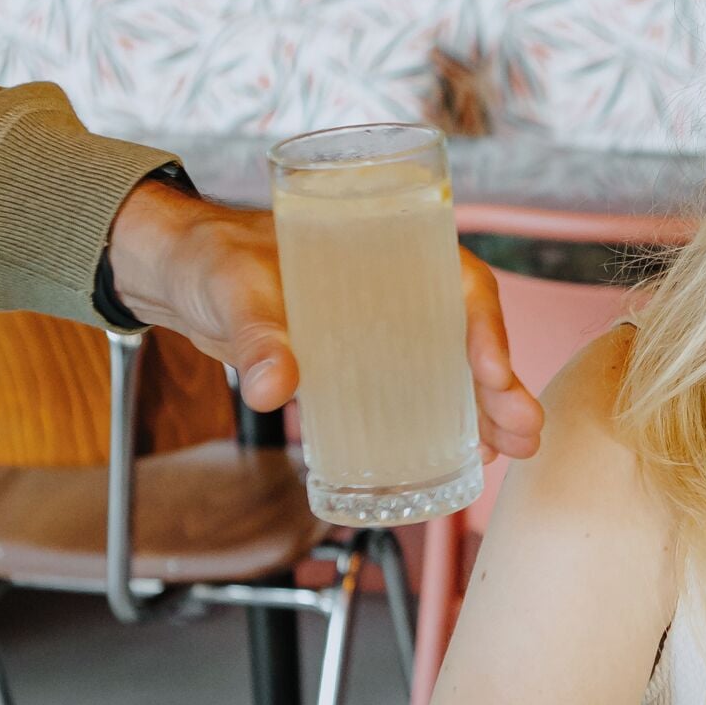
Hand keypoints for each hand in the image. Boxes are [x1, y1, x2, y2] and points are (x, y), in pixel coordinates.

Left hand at [105, 179, 543, 460]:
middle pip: (469, 336)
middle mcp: (397, 288)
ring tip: (510, 453)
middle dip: (503, 386)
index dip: (486, 330)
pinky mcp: (360, 364)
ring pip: (453, 368)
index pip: (458, 284)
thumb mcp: (235, 289)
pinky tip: (467, 456)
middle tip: (524, 434)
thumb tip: (275, 389)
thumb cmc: (214, 260)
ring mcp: (382, 329)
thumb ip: (256, 335)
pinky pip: (419, 391)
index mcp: (385, 248)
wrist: (182, 278)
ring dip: (488, 410)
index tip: (493, 375)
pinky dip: (448, 422)